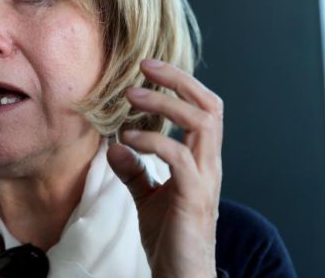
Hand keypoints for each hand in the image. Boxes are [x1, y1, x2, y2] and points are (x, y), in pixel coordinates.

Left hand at [106, 59, 222, 277]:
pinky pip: (178, 158)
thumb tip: (114, 145)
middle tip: (143, 68)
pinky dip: (152, 141)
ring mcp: (205, 180)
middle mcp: (209, 164)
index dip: (180, 83)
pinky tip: (127, 140)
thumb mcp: (147, 197)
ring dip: (163, 103)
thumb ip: (135, 170)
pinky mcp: (193, 198)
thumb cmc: (169, 237)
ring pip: (201, 124)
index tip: (148, 67)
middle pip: (209, 106)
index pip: (203, 108)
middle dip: (177, 80)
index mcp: (201, 159)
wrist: (181, 276)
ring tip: (130, 96)